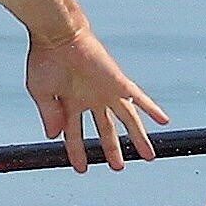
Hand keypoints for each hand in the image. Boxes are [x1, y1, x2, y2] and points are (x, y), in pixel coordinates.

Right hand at [25, 26, 169, 172]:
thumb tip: (53, 137)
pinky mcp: (118, 82)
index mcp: (70, 104)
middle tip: (118, 167)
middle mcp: (92, 100)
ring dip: (137, 137)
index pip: (76, 134)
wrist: (57, 36)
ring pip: (128, 119)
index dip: (78, 152)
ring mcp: (106, 92)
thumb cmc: (45, 60)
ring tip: (148, 156)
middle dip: (112, 149)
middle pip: (107, 130)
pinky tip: (164, 121)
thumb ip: (49, 115)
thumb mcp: (41, 93)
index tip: (81, 169)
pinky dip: (152, 109)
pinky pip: (140, 98)